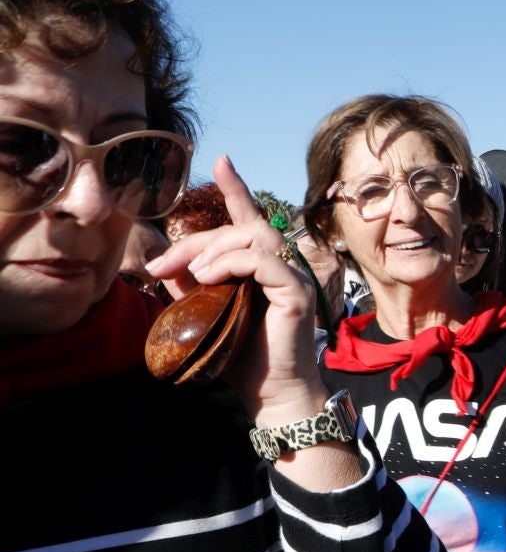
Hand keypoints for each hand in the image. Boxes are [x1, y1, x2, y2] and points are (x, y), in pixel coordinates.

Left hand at [149, 155, 325, 427]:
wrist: (271, 392)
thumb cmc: (243, 355)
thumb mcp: (207, 310)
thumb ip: (192, 282)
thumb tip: (165, 262)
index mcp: (263, 267)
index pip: (250, 218)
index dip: (236, 188)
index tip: (222, 160)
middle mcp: (283, 265)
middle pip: (241, 227)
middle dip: (196, 240)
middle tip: (163, 266)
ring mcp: (294, 276)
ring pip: (253, 237)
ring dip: (213, 251)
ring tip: (192, 276)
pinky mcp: (296, 291)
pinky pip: (262, 260)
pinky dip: (230, 264)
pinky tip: (209, 279)